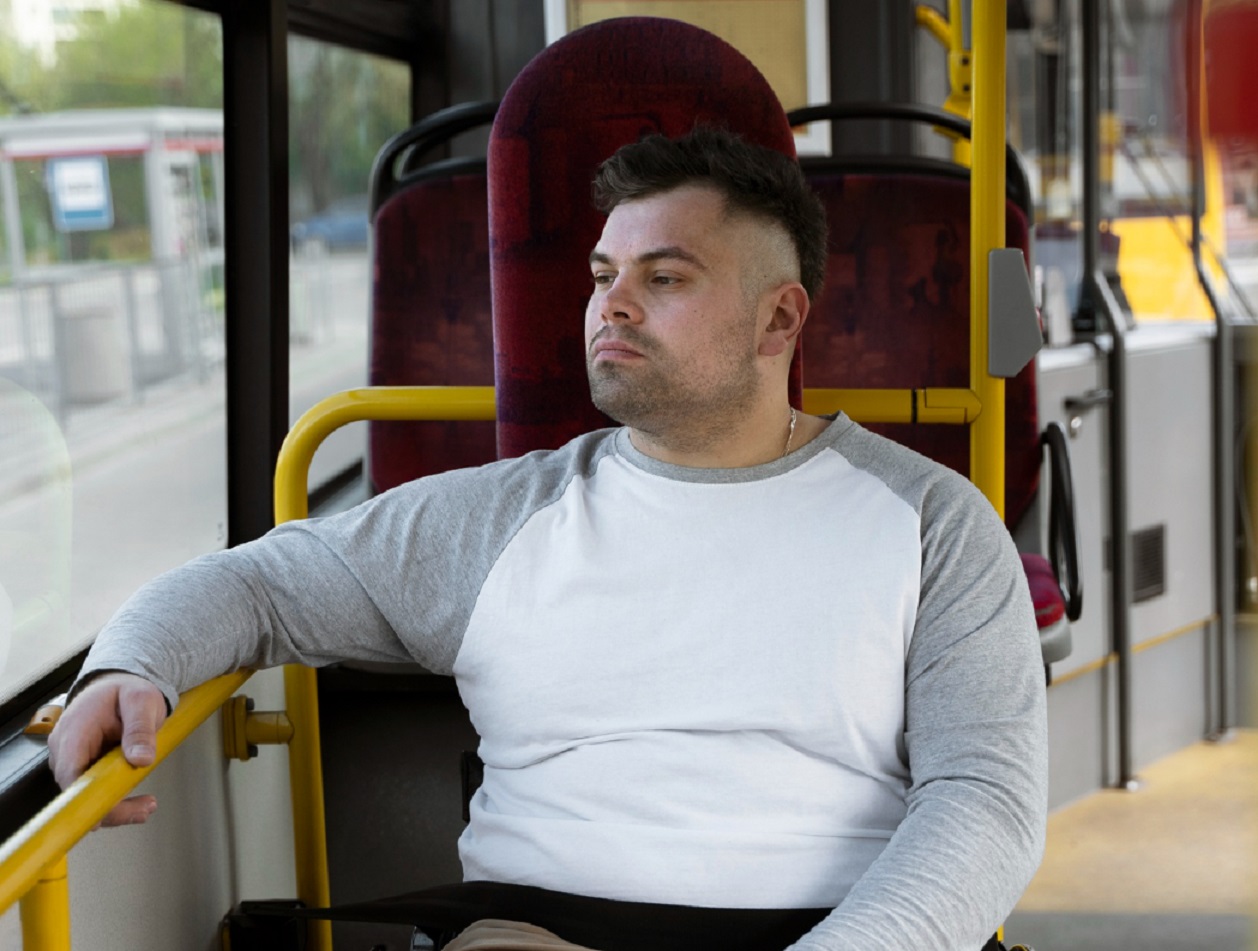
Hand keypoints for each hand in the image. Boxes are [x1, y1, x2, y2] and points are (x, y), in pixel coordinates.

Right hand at [47, 672, 168, 826]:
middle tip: (145, 808)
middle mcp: (64, 749)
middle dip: (110, 807)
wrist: (118, 685)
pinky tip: (137, 802)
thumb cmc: (126, 691)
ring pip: (84, 796)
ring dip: (115, 806)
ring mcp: (71, 759)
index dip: (85, 798)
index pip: (70, 774)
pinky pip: (92, 791)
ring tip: (146, 806)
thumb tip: (141, 759)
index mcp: (74, 731)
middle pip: (75, 791)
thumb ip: (140, 729)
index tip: (110, 812)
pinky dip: (114, 799)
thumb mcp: (142, 702)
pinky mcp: (81, 767)